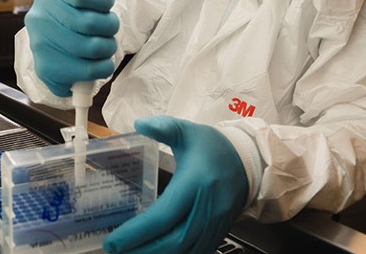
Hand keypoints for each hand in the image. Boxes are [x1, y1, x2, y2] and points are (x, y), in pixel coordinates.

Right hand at [25, 0, 123, 96]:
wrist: (51, 43)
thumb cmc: (74, 12)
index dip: (104, 0)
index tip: (106, 5)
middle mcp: (39, 17)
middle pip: (91, 23)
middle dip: (110, 26)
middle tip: (110, 28)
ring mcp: (40, 44)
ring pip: (93, 48)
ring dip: (109, 48)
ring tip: (106, 45)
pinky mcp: (46, 69)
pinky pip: (88, 72)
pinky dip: (102, 68)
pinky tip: (100, 62)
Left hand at [104, 116, 247, 253]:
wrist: (251, 161)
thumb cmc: (216, 147)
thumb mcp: (188, 131)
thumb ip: (163, 126)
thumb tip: (140, 124)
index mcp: (195, 183)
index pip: (163, 215)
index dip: (137, 232)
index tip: (114, 240)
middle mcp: (207, 208)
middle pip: (173, 242)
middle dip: (142, 250)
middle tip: (115, 251)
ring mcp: (215, 224)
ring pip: (185, 252)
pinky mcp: (218, 233)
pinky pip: (197, 252)